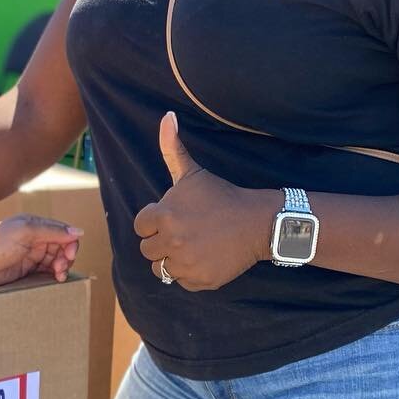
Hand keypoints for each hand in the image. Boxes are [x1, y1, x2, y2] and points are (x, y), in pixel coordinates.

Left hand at [0, 215, 82, 288]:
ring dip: (62, 267)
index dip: (70, 243)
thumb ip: (53, 231)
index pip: (63, 231)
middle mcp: (34, 237)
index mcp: (34, 224)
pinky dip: (53, 274)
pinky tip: (54, 279)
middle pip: (62, 247)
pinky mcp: (26, 269)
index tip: (68, 255)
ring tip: (58, 275)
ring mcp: (30, 254)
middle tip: (60, 268)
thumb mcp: (26, 232)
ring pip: (56, 260)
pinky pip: (46, 271)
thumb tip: (79, 232)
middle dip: (66, 257)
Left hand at [134, 113, 274, 291]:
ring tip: (192, 246)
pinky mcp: (199, 280)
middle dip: (161, 242)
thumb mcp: (193, 173)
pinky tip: (205, 257)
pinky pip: (181, 282)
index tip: (173, 218)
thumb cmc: (221, 195)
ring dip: (172, 259)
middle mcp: (171, 241)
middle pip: (147, 250)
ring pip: (161, 269)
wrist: (257, 222)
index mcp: (163, 215)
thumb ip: (171, 148)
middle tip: (185, 232)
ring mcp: (185, 263)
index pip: (141, 226)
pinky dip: (189, 274)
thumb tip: (166, 115)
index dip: (154, 222)